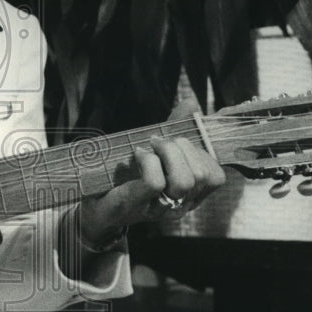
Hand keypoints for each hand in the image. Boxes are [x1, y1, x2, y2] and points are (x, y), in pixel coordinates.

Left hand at [79, 96, 226, 245]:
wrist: (95, 200)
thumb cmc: (128, 174)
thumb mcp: (157, 150)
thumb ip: (176, 128)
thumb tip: (192, 103)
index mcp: (191, 194)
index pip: (216, 177)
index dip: (202, 152)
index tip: (179, 142)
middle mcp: (180, 205)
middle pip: (202, 175)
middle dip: (182, 147)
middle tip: (158, 142)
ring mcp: (159, 208)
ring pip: (184, 180)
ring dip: (167, 153)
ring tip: (149, 148)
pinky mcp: (137, 203)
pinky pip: (155, 182)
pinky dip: (148, 161)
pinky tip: (137, 155)